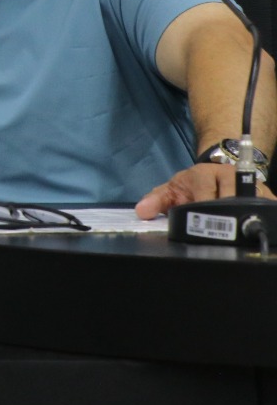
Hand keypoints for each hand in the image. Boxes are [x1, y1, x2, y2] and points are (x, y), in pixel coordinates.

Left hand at [134, 162, 274, 218]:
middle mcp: (229, 176)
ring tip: (236, 234)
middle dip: (223, 216)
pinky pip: (267, 206)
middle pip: (230, 198)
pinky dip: (262, 217)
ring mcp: (248, 185)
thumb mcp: (173, 189)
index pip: (204, 191)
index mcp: (203, 174)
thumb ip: (156, 200)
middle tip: (218, 232)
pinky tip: (255, 228)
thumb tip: (142, 211)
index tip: (200, 220)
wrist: (219, 170)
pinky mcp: (265, 194)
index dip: (202, 206)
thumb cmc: (194, 184)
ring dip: (244, 217)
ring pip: (250, 202)